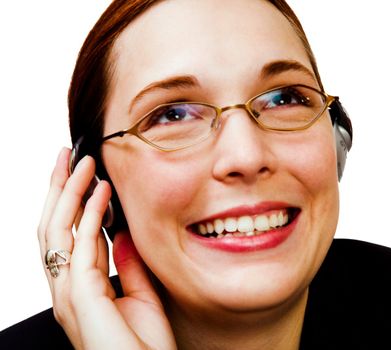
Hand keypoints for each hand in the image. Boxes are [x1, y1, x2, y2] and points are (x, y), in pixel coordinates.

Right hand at [37, 148, 176, 348]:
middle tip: (67, 157)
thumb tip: (125, 234)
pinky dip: (89, 215)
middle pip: (52, 228)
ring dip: (68, 193)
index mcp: (81, 289)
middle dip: (58, 190)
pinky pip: (80, 246)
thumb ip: (130, 265)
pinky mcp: (80, 297)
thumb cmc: (145, 348)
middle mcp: (67, 289)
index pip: (68, 237)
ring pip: (56, 231)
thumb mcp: (142, 295)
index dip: (72, 203)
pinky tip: (100, 192)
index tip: (84, 176)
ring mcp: (69, 294)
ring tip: (82, 163)